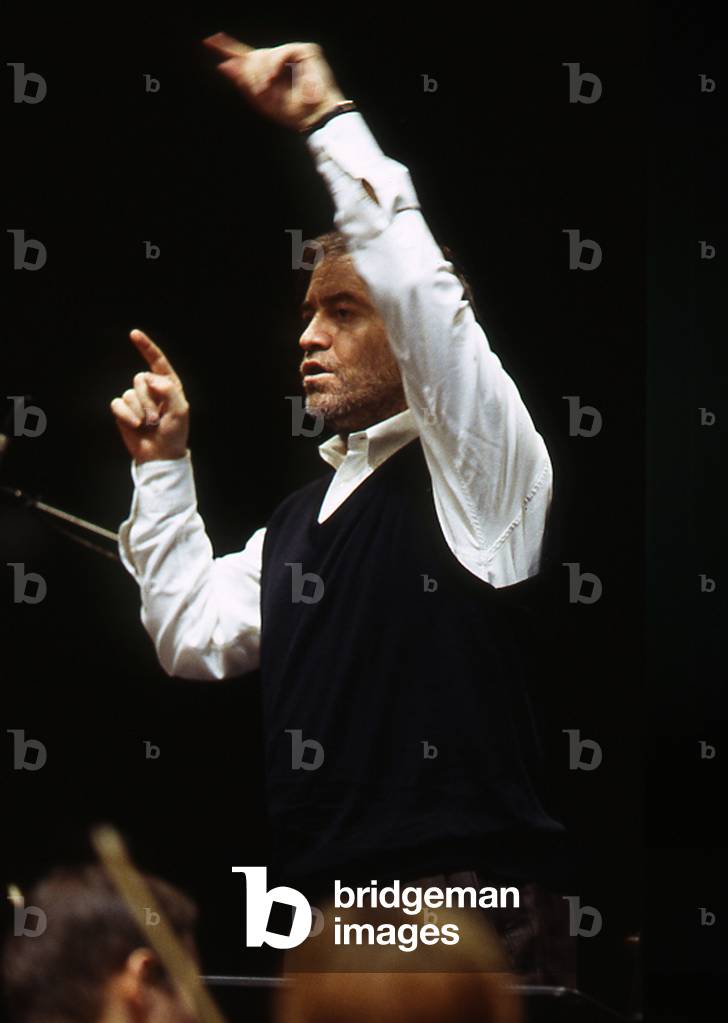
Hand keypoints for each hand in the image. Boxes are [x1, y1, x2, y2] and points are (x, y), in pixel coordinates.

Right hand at [110, 330, 189, 463]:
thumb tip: (149, 377)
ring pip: (129, 393)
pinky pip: (118, 403)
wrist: (160, 454)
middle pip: (140, 379)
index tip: (133, 334)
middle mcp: (151, 389)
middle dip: (148, 400)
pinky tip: (135, 425)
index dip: (145, 347)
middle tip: (157, 418)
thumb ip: (168, 390)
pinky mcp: (123, 410)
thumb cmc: (174, 433)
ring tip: (149, 424)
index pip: (157, 362)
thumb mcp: (180, 411)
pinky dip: (126, 415)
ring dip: (140, 411)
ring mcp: (136, 399)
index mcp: (168, 385)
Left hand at [202, 33, 346, 130]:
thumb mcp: (261, 100)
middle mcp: (280, 60)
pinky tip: (274, 78)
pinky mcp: (306, 50)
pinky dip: (274, 66)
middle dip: (253, 74)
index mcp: (269, 72)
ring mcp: (294, 53)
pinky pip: (281, 52)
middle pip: (254, 56)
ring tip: (267, 89)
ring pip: (266, 54)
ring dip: (263, 73)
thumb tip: (223, 66)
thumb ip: (243, 83)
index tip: (209, 41)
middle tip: (260, 91)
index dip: (228, 48)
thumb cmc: (291, 113)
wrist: (314, 118)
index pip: (247, 56)